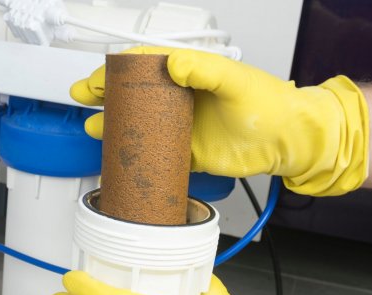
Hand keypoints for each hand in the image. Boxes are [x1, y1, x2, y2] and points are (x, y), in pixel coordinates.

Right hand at [70, 47, 369, 196]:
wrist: (289, 141)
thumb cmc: (270, 105)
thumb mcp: (235, 80)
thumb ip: (204, 70)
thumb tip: (173, 63)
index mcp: (190, 74)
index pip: (145, 66)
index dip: (118, 70)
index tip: (98, 77)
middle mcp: (181, 99)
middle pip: (134, 94)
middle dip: (105, 94)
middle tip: (82, 96)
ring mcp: (181, 127)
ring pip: (139, 123)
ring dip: (115, 124)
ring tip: (93, 126)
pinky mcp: (186, 153)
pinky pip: (154, 153)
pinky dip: (135, 154)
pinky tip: (119, 155)